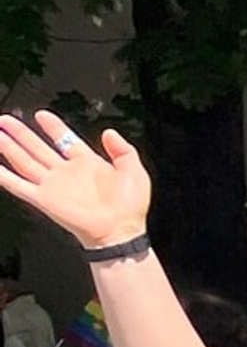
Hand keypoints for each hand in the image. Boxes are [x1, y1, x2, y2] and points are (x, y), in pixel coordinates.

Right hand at [0, 111, 153, 249]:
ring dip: (9, 148)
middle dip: (21, 133)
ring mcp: (53, 186)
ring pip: (24, 161)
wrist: (121, 232)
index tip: (42, 114)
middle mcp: (67, 173)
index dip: (54, 126)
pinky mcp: (44, 200)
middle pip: (37, 148)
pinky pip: (19, 186)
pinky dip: (4, 177)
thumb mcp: (134, 171)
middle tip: (5, 120)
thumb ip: (123, 149)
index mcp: (88, 164)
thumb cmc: (130, 208)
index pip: (65, 139)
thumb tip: (109, 132)